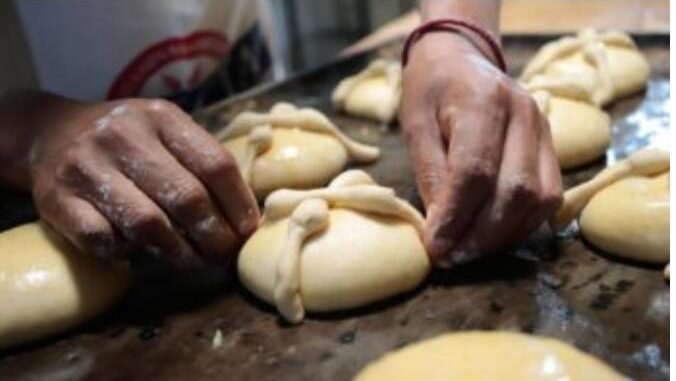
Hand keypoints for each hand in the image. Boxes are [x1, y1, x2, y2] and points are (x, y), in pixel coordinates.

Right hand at [30, 98, 258, 267]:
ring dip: (179, 252)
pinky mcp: (57, 199)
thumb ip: (201, 162)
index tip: (248, 232)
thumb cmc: (128, 140)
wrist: (51, 132)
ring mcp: (87, 166)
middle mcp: (124, 136)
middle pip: (187, 198)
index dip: (239, 205)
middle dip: (215, 237)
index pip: (216, 164)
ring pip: (148, 224)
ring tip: (193, 261)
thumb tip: (246, 217)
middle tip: (225, 255)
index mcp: (161, 117)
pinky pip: (104, 239)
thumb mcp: (165, 131)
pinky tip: (138, 250)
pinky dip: (127, 252)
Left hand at [400, 33, 561, 265]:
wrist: (461, 58)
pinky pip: (548, 198)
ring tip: (468, 252)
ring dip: (503, 236)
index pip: (476, 171)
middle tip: (451, 258)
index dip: (456, 217)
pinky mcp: (553, 148)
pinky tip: (491, 236)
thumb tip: (442, 230)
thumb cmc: (431, 90)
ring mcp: (546, 131)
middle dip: (482, 235)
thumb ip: (430, 174)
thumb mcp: (415, 126)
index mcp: (484, 101)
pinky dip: (521, 225)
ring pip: (539, 200)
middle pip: (515, 191)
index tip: (434, 248)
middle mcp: (525, 114)